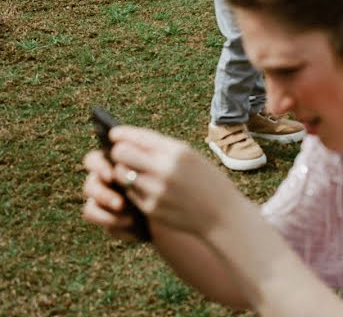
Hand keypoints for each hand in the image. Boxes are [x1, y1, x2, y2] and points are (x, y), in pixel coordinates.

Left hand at [90, 126, 241, 236]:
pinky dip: (134, 190)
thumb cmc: (208, 182)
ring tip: (134, 172)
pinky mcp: (151, 208)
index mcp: (177, 151)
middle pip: (121, 154)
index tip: (114, 133)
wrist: (223, 214)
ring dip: (124, 172)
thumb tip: (129, 143)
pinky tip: (146, 189)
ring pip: (122, 175)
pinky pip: (131, 193)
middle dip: (118, 153)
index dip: (121, 134)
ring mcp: (156, 190)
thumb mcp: (192, 158)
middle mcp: (164, 169)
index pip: (137, 136)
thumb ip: (164, 150)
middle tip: (121, 155)